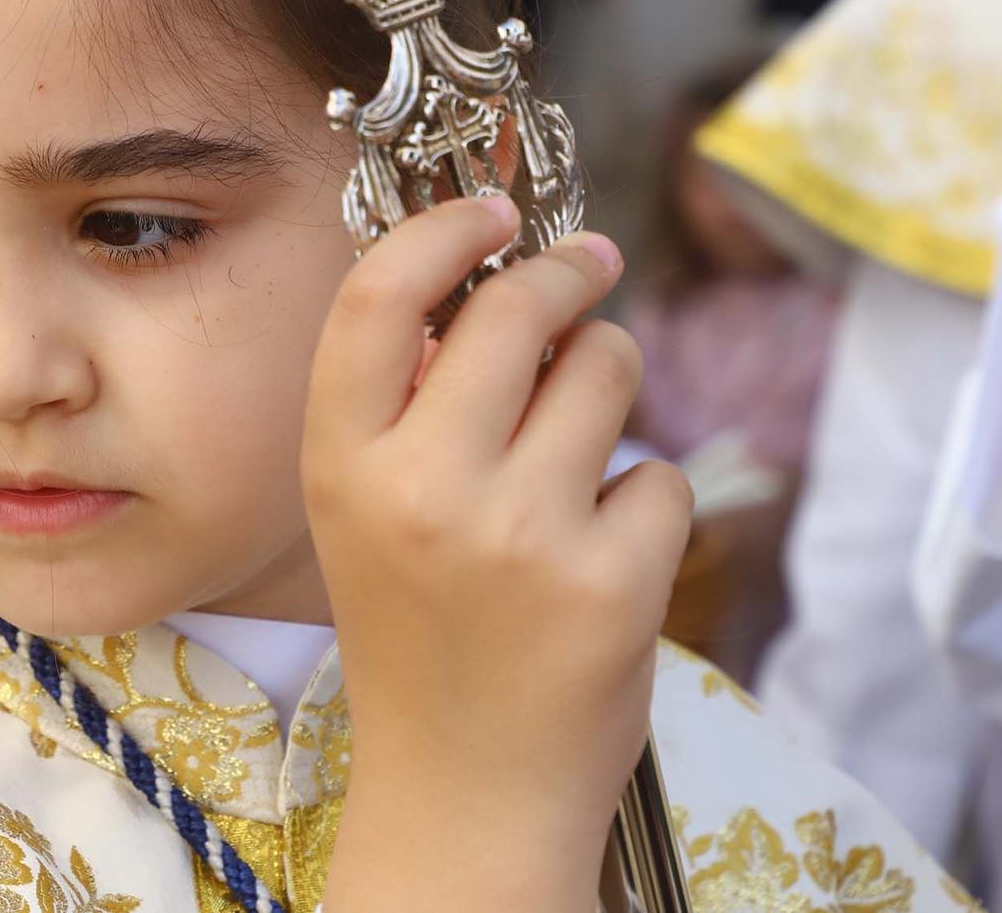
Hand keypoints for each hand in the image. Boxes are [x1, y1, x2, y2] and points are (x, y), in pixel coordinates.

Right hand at [303, 198, 691, 909]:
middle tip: (590, 269)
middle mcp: (421, 489)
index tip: (494, 212)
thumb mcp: (362, 513)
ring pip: (608, 370)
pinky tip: (604, 554)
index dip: (442, 233)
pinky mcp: (613, 582)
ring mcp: (521, 535)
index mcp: (341, 465)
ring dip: (609, 383)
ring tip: (583, 449)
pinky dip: (643, 499)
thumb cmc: (417, 631)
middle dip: (568, 278)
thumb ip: (401, 405)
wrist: (466, 789)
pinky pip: (660, 472)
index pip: (377, 299)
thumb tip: (483, 281)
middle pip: (518, 310)